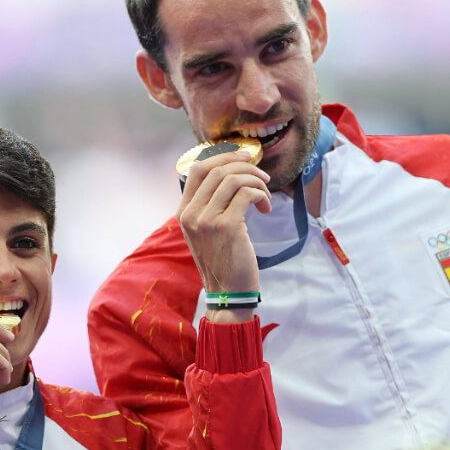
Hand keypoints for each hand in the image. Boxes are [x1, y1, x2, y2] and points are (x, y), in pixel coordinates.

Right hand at [178, 150, 270, 321]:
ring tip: (266, 195)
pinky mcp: (227, 226)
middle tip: (263, 176)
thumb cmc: (223, 261)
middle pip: (217, 169)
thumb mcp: (206, 232)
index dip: (223, 156)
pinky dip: (260, 194)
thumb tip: (231, 174)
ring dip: (256, 181)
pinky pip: (246, 194)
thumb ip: (209, 205)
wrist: (228, 293)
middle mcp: (191, 214)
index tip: (245, 156)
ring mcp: (207, 220)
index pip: (197, 168)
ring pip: (233, 179)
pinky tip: (265, 207)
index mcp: (183, 212)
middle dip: (245, 166)